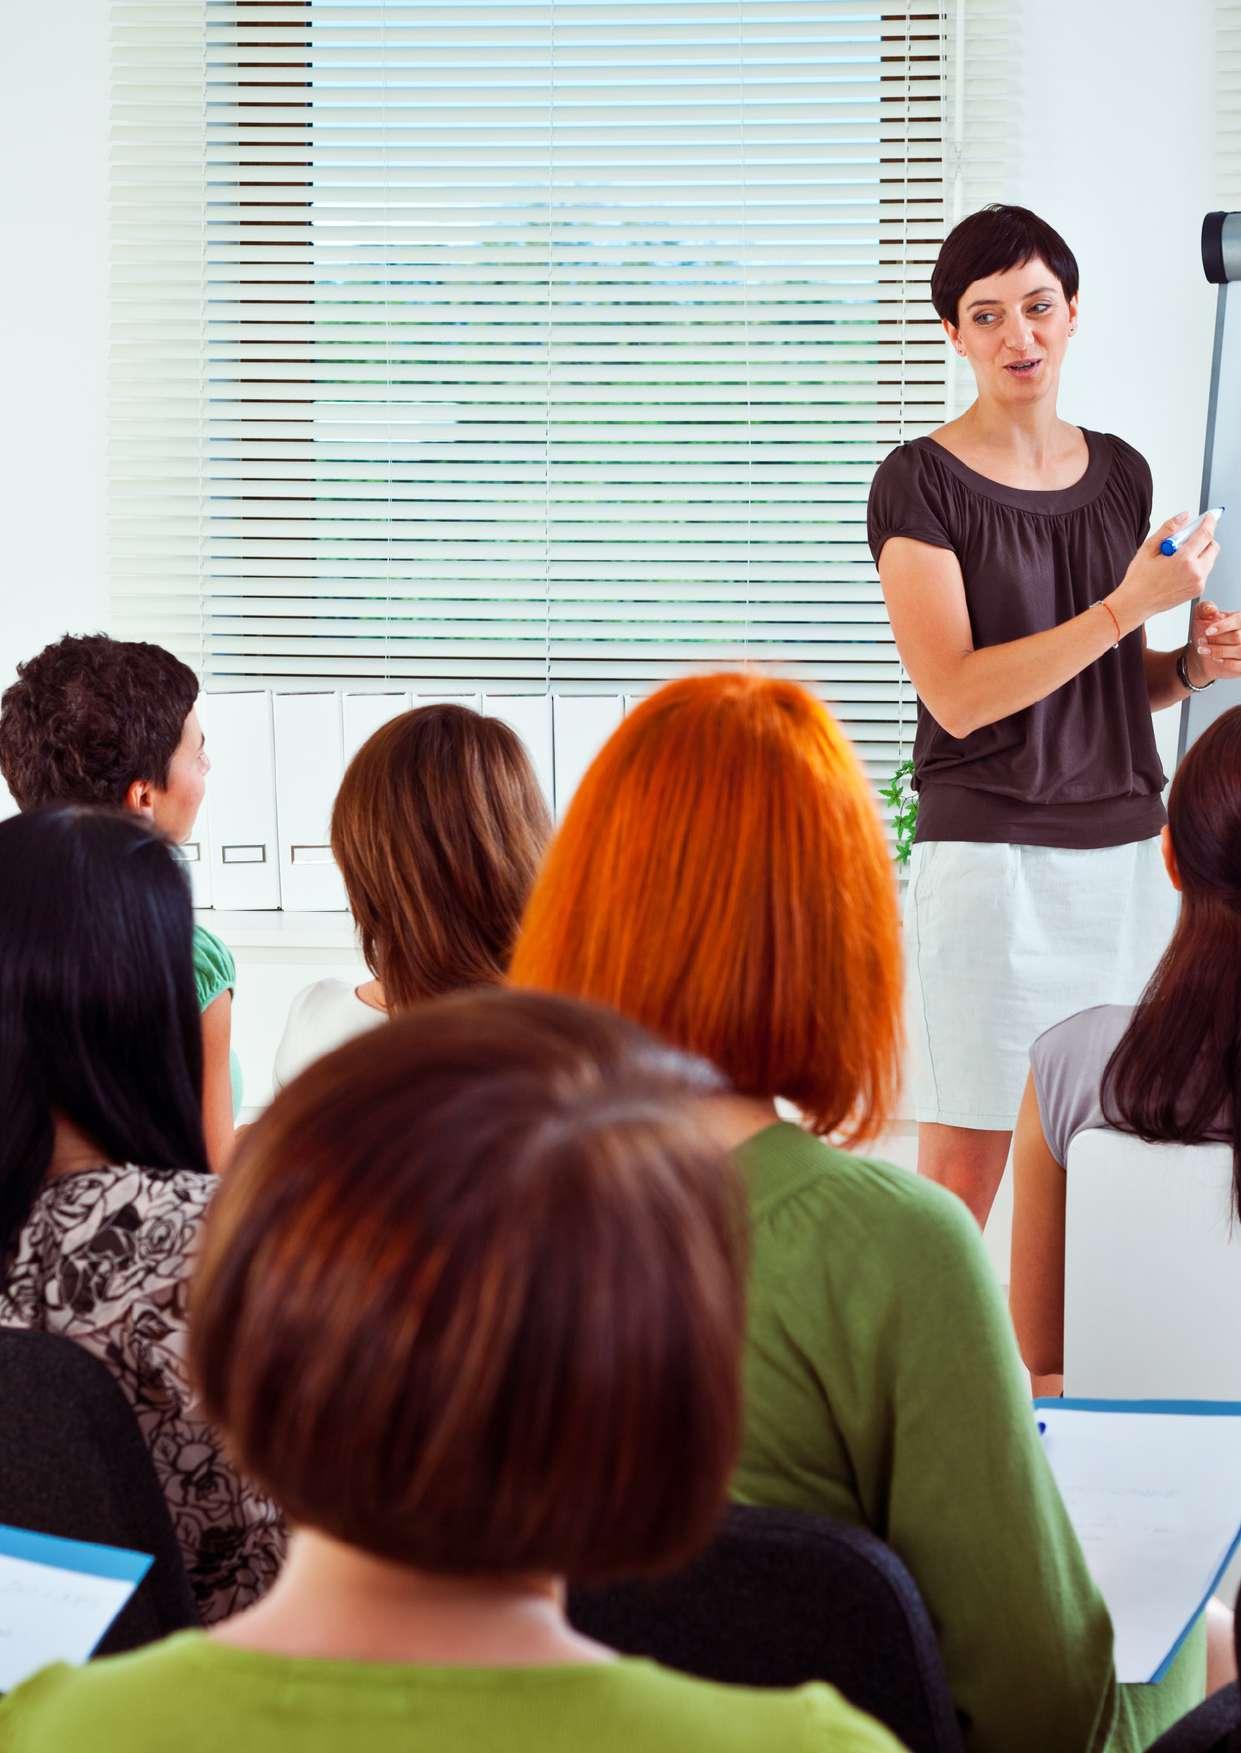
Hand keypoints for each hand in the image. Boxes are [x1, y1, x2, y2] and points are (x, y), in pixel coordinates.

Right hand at [1111, 512, 1219, 631]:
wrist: (1136, 604)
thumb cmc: (1139, 579)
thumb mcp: (1149, 548)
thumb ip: (1169, 529)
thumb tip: (1184, 516)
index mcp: (1183, 560)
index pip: (1205, 534)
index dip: (1209, 522)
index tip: (1209, 517)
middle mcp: (1195, 573)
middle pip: (1213, 546)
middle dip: (1204, 539)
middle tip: (1187, 540)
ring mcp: (1198, 583)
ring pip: (1210, 559)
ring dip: (1200, 553)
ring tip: (1178, 558)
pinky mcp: (1197, 590)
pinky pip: (1204, 571)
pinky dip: (1197, 566)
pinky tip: (1179, 569)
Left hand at [1186, 599, 1240, 683]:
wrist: (1205, 652)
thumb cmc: (1207, 633)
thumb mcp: (1202, 616)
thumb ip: (1206, 608)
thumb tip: (1211, 609)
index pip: (1238, 620)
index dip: (1223, 626)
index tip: (1208, 631)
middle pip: (1237, 637)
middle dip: (1216, 640)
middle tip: (1201, 640)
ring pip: (1238, 651)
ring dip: (1217, 651)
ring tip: (1203, 649)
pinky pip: (1237, 665)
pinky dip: (1224, 662)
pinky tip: (1215, 658)